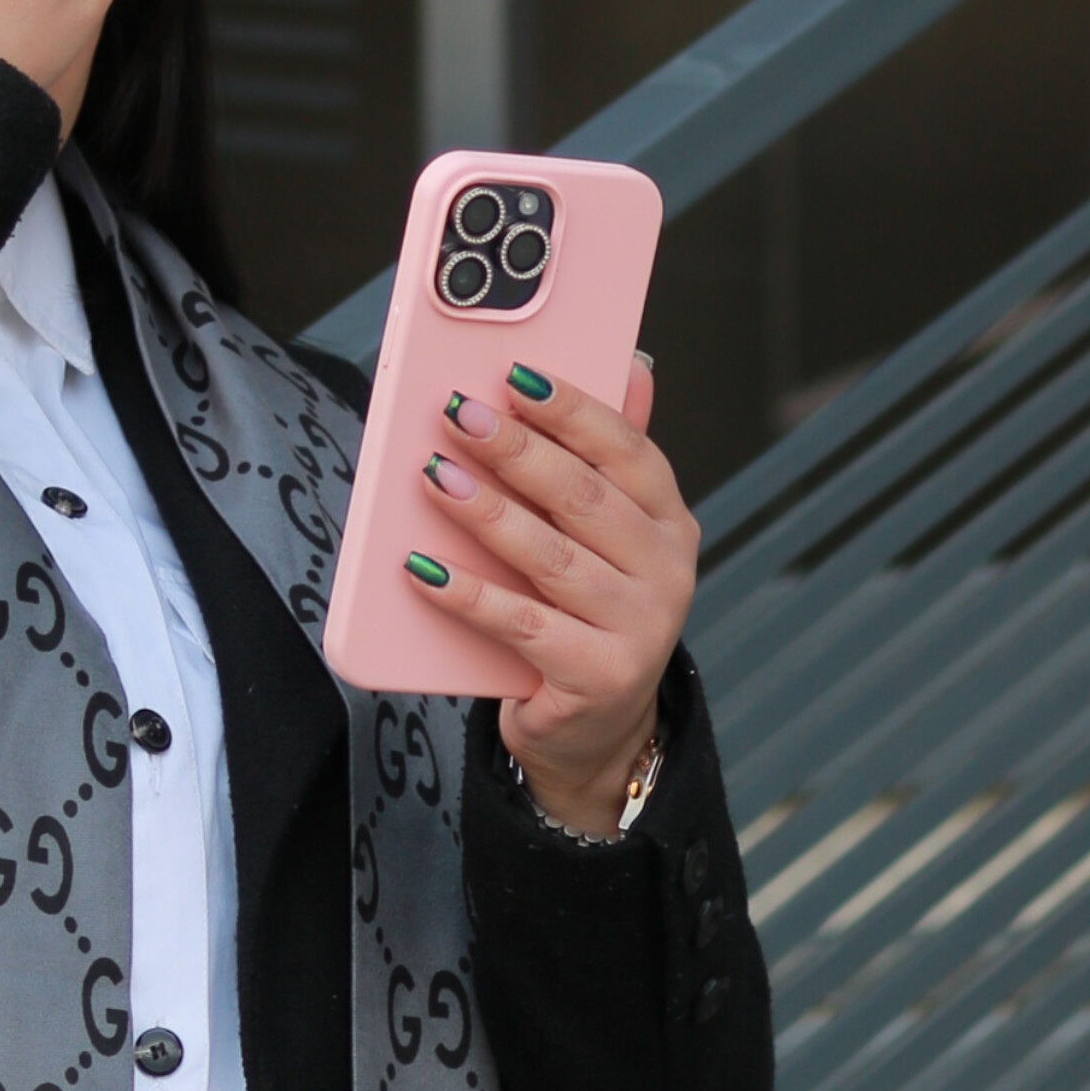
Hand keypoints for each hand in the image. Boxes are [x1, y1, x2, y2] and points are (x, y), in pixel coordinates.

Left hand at [410, 354, 695, 833]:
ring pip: (551, 558)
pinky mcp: (598, 676)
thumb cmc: (586, 611)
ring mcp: (639, 628)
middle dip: (518, 451)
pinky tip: (420, 568)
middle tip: (461, 415)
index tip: (514, 375)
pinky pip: (520, 625)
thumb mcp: (605, 536)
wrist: (595, 727)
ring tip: (433, 477)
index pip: (627, 450)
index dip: (572, 409)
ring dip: (487, 514)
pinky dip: (466, 594)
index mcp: (669, 521)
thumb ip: (608, 458)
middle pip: (585, 498)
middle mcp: (667, 571)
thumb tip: (630, 364)